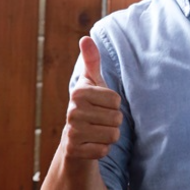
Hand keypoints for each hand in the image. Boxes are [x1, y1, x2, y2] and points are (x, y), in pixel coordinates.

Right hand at [62, 36, 122, 159]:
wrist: (75, 139)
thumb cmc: (90, 105)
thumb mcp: (93, 81)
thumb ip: (92, 60)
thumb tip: (85, 38)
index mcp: (79, 92)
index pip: (116, 99)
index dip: (114, 104)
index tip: (102, 105)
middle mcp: (72, 112)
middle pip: (116, 118)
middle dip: (114, 121)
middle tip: (100, 120)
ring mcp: (72, 133)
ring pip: (113, 134)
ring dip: (110, 135)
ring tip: (97, 131)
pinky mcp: (75, 152)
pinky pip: (104, 150)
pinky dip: (103, 148)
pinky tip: (93, 144)